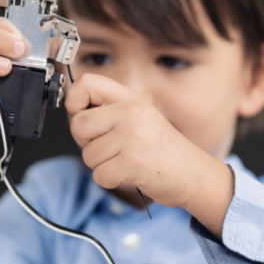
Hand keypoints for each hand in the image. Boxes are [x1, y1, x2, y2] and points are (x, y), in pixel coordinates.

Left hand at [65, 73, 219, 208]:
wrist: (192, 173)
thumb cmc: (160, 148)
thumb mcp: (137, 116)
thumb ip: (107, 110)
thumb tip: (71, 110)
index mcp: (129, 98)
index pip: (85, 83)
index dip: (75, 102)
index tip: (82, 114)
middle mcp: (130, 113)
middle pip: (77, 125)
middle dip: (86, 142)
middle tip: (109, 147)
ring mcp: (131, 137)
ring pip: (87, 155)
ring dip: (101, 164)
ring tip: (124, 160)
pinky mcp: (132, 163)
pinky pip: (99, 175)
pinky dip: (109, 180)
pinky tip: (129, 173)